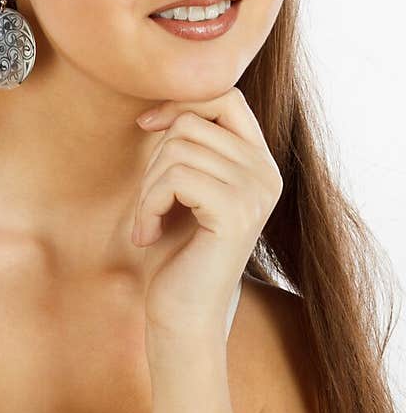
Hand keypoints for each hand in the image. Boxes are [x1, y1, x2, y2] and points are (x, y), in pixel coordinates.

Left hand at [132, 88, 282, 339]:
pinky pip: (175, 179)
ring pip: (178, 150)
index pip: (225, 97)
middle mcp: (266, 174)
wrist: (183, 315)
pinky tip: (147, 235)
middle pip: (192, 124)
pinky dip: (147, 205)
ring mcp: (256, 192)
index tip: (147, 125)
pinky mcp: (236, 213)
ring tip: (146, 222)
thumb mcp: (183, 189)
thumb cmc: (175, 254)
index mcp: (259, 163)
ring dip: (147, 188)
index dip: (181, 103)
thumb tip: (160, 103)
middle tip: (147, 204)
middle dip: (154, 160)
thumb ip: (187, 147)